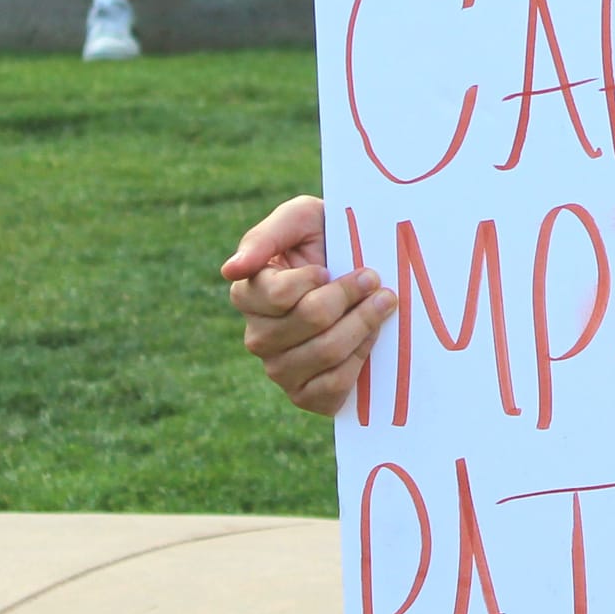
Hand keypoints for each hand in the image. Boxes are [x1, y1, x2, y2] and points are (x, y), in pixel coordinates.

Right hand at [221, 194, 395, 415]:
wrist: (362, 267)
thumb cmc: (324, 238)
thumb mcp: (300, 218)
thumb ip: (265, 237)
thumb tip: (231, 270)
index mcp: (248, 294)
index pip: (280, 296)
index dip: (316, 280)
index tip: (329, 267)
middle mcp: (258, 336)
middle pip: (311, 321)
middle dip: (351, 296)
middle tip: (374, 279)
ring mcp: (280, 369)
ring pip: (326, 353)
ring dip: (364, 323)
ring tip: (383, 302)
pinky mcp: (306, 395)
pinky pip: (331, 390)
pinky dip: (359, 361)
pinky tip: (370, 338)